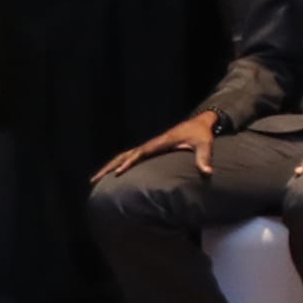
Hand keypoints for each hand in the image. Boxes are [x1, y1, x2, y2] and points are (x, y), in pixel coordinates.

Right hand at [95, 109, 215, 187]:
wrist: (199, 123)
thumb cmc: (201, 134)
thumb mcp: (205, 144)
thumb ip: (205, 158)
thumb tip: (208, 173)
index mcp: (160, 143)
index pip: (140, 154)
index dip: (129, 163)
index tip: (118, 173)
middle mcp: (150, 145)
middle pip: (124, 155)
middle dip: (109, 167)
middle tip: (94, 180)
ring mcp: (148, 147)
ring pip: (123, 156)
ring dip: (109, 166)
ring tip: (95, 179)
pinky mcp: (149, 149)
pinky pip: (129, 157)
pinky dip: (118, 164)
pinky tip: (111, 174)